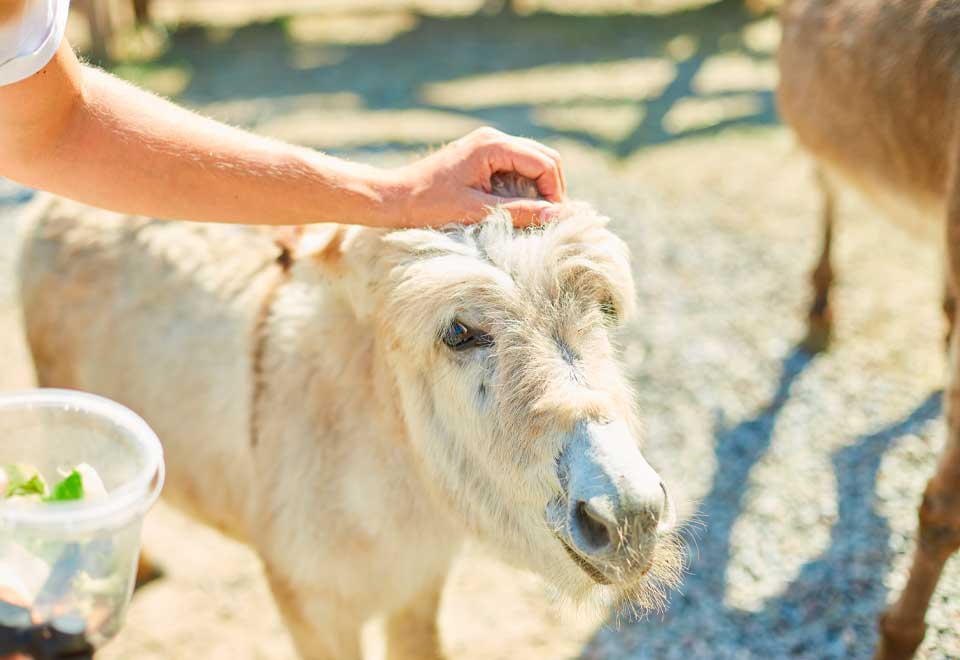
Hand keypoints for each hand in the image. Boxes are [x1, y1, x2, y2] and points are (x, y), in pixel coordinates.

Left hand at [388, 127, 565, 227]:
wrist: (394, 197)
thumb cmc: (428, 205)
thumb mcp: (475, 211)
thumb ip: (517, 211)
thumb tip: (554, 215)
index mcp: (492, 145)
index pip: (543, 162)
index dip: (554, 192)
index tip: (554, 220)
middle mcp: (493, 138)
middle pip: (543, 157)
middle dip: (551, 188)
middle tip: (549, 219)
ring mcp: (487, 145)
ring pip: (532, 160)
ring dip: (538, 187)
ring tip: (535, 215)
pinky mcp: (481, 155)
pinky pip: (515, 166)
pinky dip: (523, 185)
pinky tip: (517, 207)